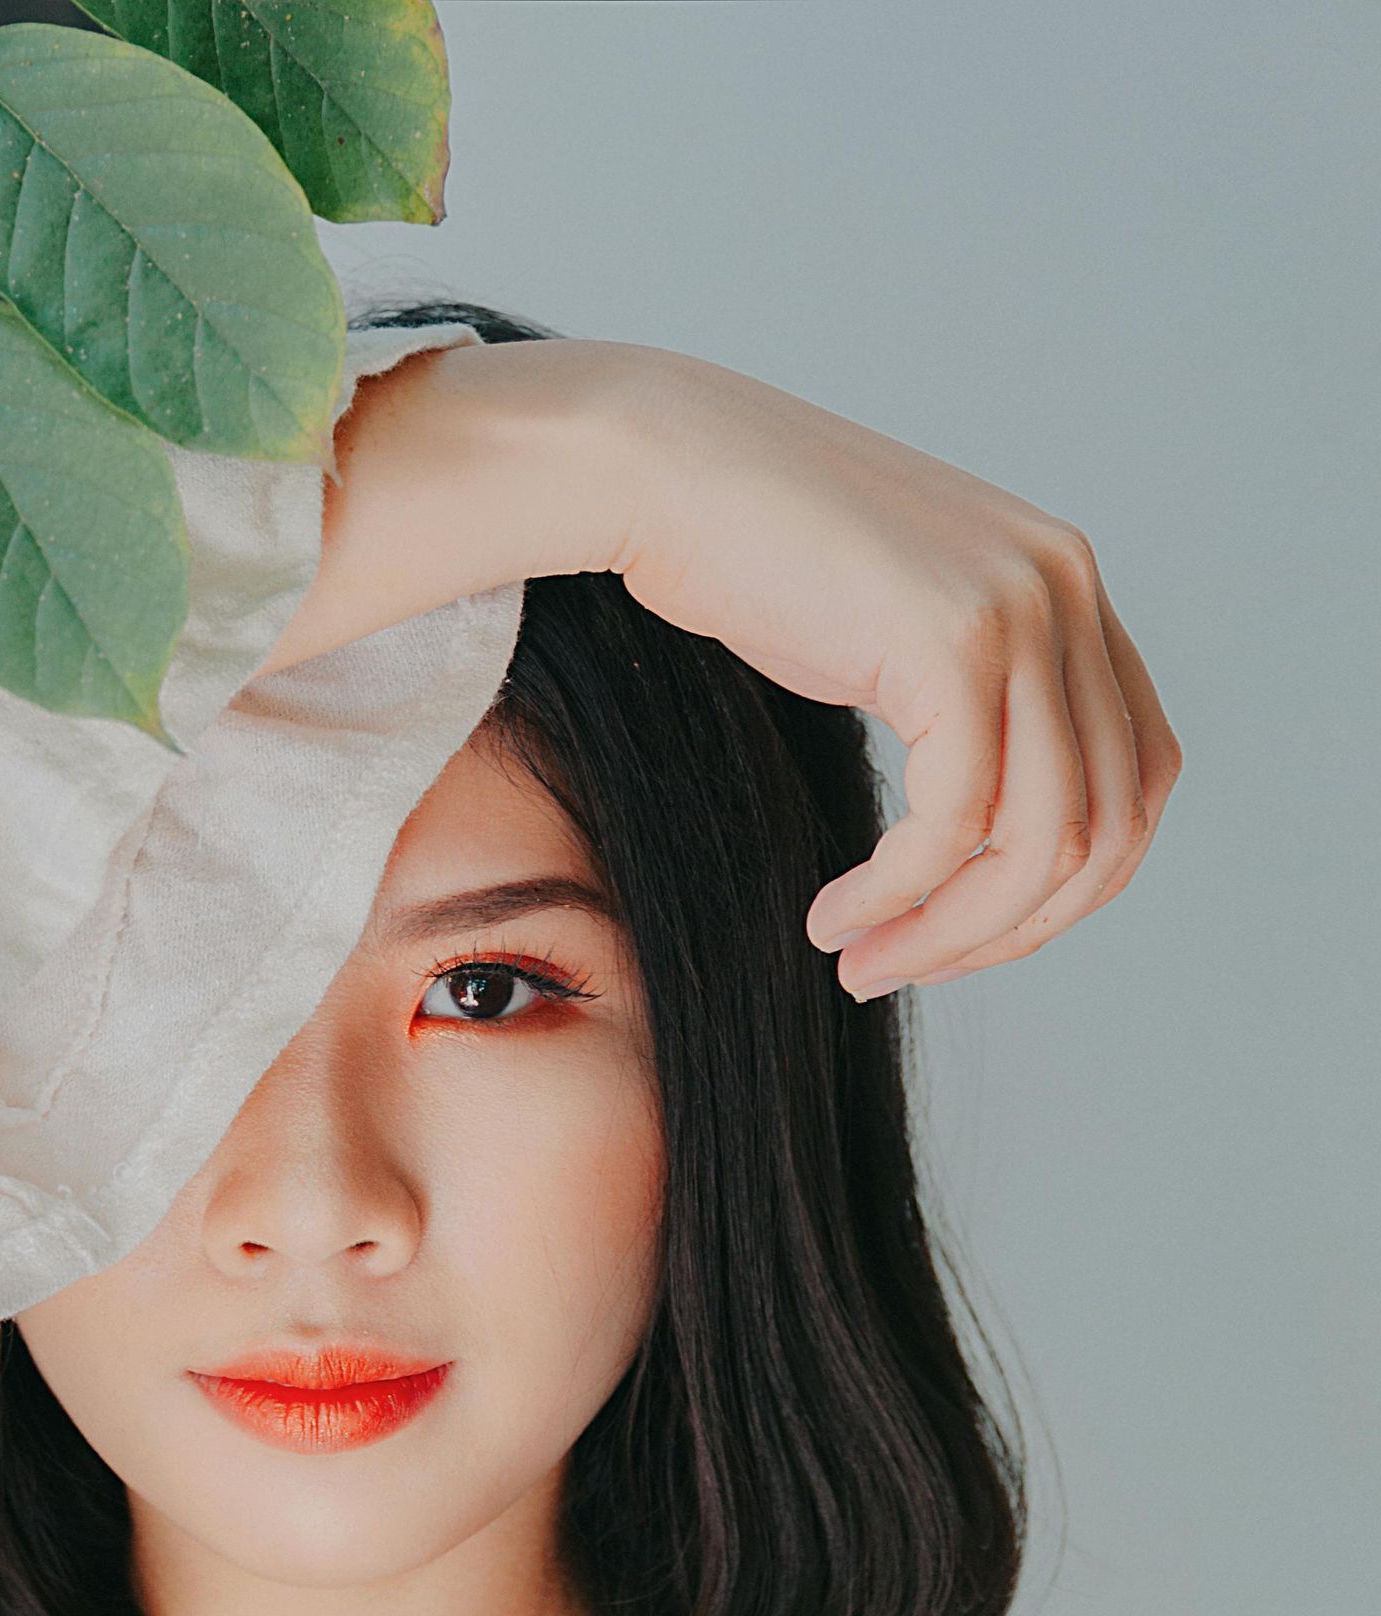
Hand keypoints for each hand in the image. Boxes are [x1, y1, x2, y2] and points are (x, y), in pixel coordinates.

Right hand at [601, 349, 1183, 996]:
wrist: (662, 465)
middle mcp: (1068, 591)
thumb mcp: (893, 632)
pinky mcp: (952, 640)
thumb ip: (969, 703)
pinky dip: (899, 895)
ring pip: (1040, 842)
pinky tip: (836, 915)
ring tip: (863, 960)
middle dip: (1010, 930)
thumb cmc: (749, 554)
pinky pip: (955, 824)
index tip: (961, 933)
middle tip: (904, 968)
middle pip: (1108, 827)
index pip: (1136, 781)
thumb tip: (994, 836)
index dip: (1064, 889)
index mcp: (1069, 588)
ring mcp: (1022, 608)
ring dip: (952, 932)